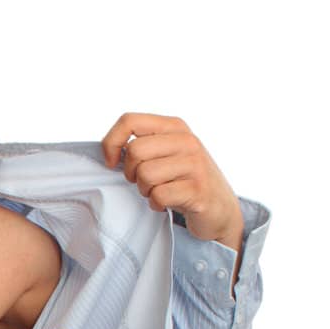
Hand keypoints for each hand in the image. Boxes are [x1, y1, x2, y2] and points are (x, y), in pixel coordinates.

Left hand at [100, 112, 242, 246]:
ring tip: (159, 191)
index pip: (130, 120)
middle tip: (144, 182)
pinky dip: (156, 204)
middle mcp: (186, 140)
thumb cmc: (185, 180)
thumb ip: (143, 145)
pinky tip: (167, 203)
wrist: (219, 208)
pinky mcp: (197, 189)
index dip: (111, 142)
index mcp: (174, 126)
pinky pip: (159, 195)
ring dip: (145, 190)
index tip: (111, 162)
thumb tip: (109, 149)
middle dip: (131, 173)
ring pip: (145, 175)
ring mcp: (194, 164)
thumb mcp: (166, 153)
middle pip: (134, 151)